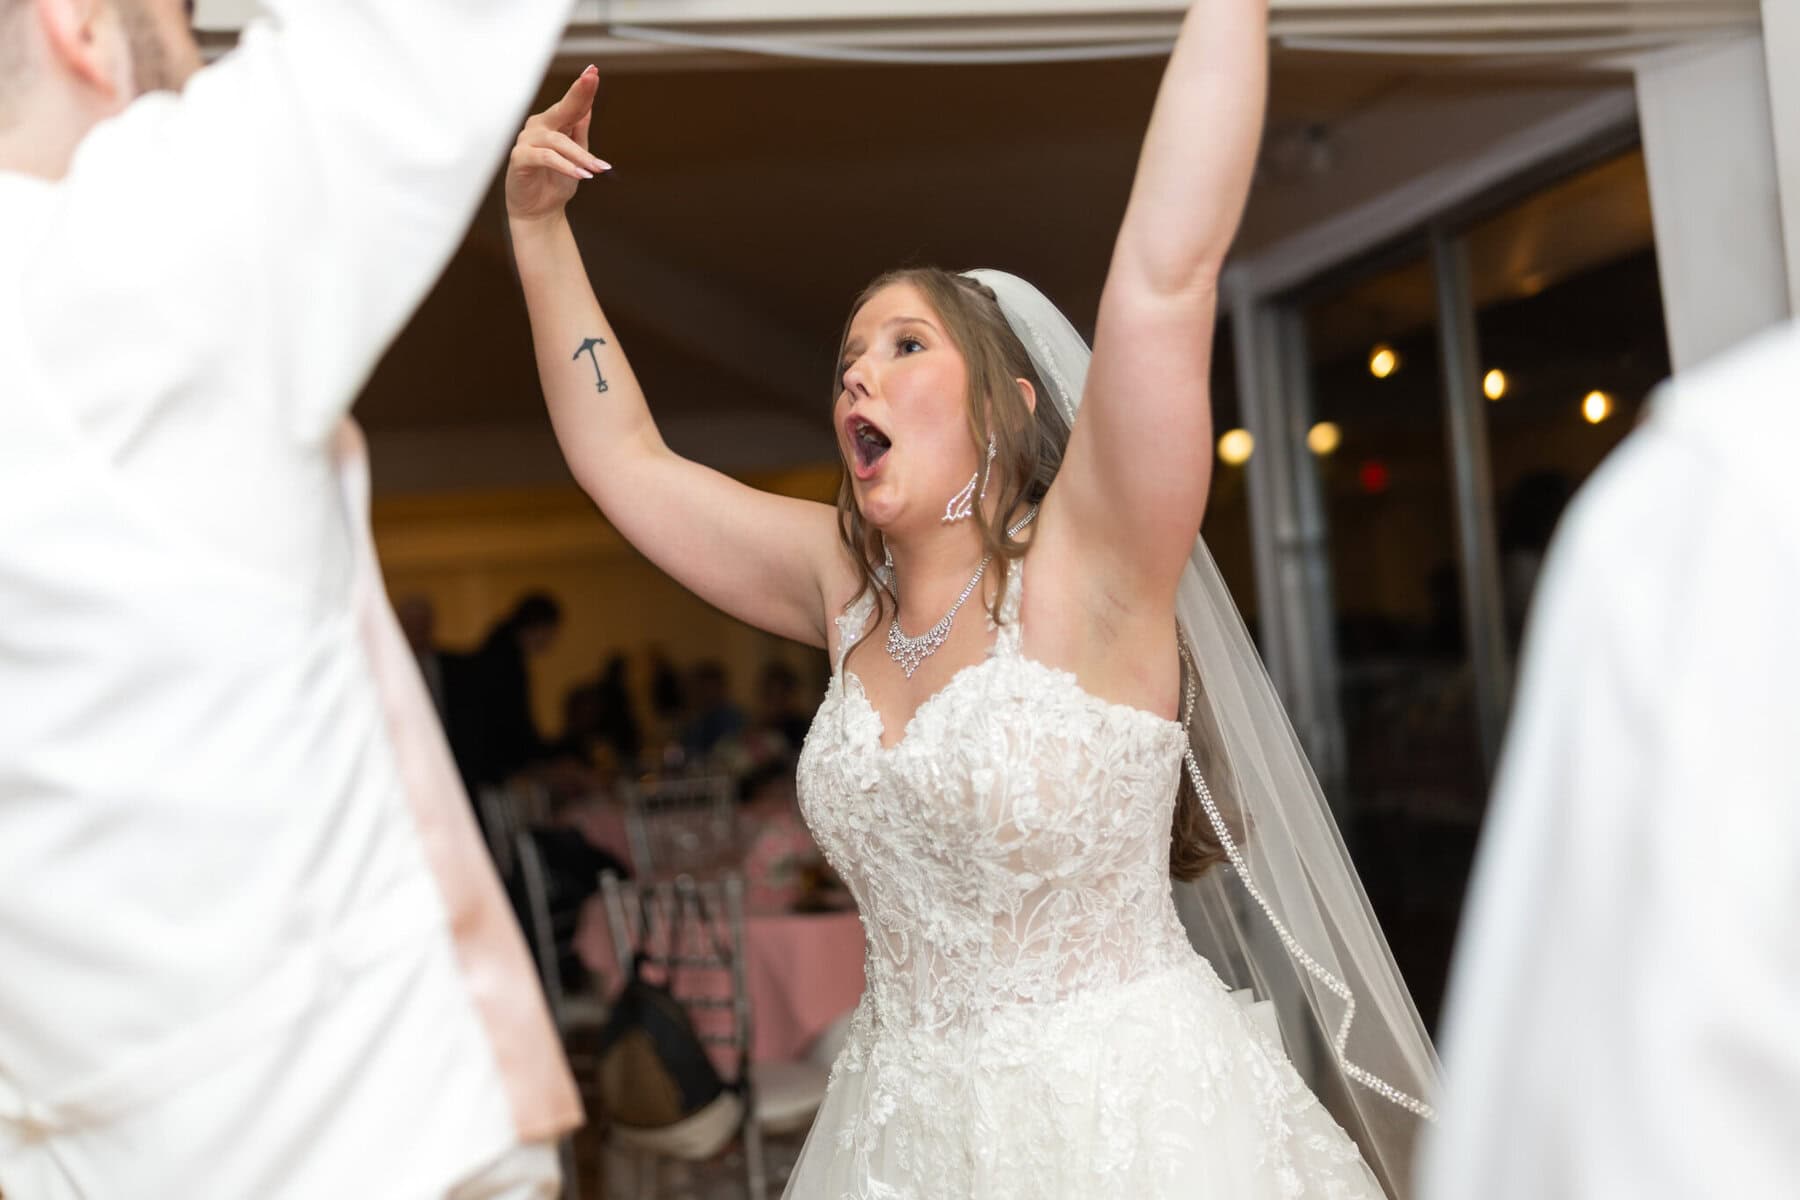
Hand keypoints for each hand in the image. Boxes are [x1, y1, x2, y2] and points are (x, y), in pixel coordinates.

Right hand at [506, 66, 610, 223]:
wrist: (540, 210)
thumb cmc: (556, 182)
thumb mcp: (576, 155)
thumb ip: (579, 130)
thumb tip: (588, 105)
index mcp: (553, 123)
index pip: (571, 104)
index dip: (583, 88)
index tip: (594, 71)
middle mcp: (539, 127)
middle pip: (561, 109)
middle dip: (577, 94)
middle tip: (591, 80)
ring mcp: (527, 141)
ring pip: (558, 141)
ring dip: (581, 156)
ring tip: (598, 170)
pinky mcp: (520, 158)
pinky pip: (546, 157)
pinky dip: (566, 166)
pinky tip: (582, 175)